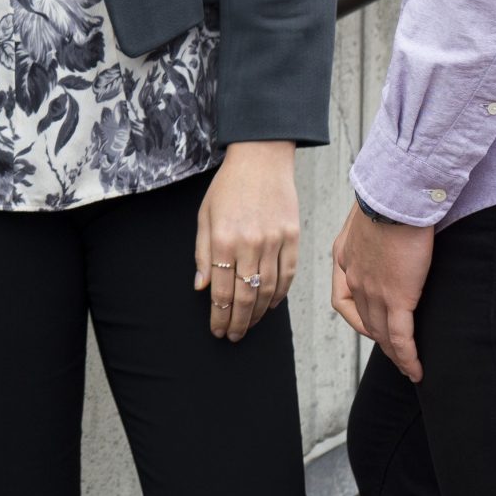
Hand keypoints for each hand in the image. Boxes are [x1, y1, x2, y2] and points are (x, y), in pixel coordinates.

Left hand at [193, 141, 297, 341]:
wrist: (261, 159)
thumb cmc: (228, 187)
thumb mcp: (205, 216)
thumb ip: (202, 253)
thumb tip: (202, 287)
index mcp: (224, 240)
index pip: (221, 290)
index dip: (219, 315)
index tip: (216, 330)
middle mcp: (250, 244)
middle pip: (245, 296)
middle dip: (237, 322)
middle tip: (231, 336)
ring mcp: (274, 242)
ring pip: (268, 291)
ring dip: (257, 314)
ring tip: (247, 326)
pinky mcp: (293, 238)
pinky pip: (288, 276)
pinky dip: (279, 295)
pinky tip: (269, 306)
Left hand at [331, 204, 434, 381]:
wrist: (396, 196)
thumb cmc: (389, 197)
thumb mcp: (370, 216)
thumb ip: (373, 233)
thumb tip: (387, 233)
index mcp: (345, 258)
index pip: (342, 300)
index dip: (357, 319)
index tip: (373, 326)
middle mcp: (354, 277)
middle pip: (365, 320)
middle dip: (380, 340)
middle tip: (396, 353)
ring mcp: (373, 290)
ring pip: (382, 333)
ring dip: (395, 354)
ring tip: (408, 367)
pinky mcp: (397, 297)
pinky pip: (400, 336)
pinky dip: (407, 356)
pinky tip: (416, 369)